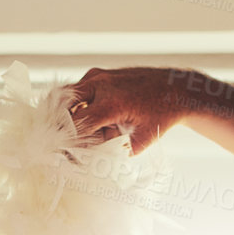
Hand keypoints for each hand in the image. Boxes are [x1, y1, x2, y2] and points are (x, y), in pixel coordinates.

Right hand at [66, 67, 200, 153]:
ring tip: (76, 130)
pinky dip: (76, 104)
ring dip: (67, 113)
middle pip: (62, 104)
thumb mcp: (140, 141)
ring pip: (66, 95)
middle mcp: (100, 85)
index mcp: (111, 103)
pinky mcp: (97, 74)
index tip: (63, 154)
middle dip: (59, 124)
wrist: (174, 88)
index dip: (68, 141)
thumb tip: (91, 161)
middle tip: (60, 140)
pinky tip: (87, 118)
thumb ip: (115, 151)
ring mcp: (97, 76)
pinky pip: (77, 90)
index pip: (76, 124)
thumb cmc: (160, 115)